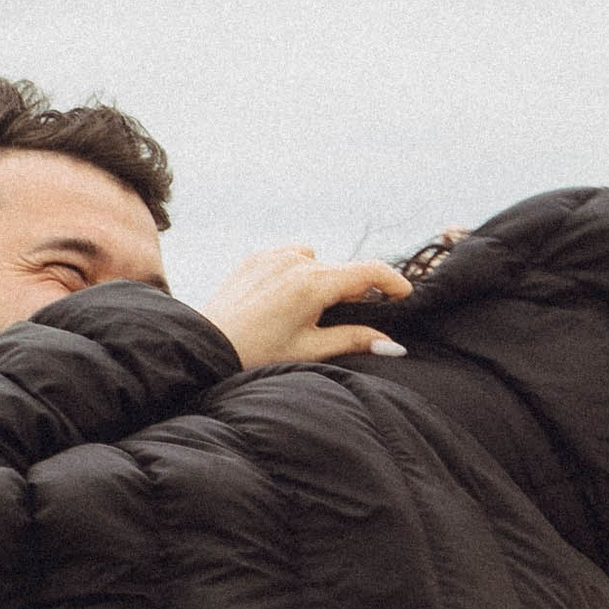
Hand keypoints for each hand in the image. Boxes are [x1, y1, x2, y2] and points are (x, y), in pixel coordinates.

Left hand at [200, 246, 411, 369]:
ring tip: (305, 312)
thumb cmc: (256, 353)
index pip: (367, 272)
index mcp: (313, 284)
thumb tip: (393, 344)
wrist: (205, 346)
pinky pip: (290, 257)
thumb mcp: (310, 350)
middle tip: (339, 320)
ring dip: (322, 280)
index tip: (404, 294)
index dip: (391, 282)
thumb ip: (353, 340)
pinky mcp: (256, 257)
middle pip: (342, 270)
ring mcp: (273, 255)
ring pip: (316, 261)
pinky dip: (296, 273)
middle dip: (351, 291)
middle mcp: (295, 261)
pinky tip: (282, 300)